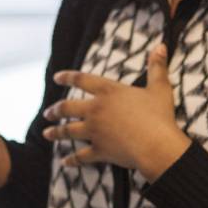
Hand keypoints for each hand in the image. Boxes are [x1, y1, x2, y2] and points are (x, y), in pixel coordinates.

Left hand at [41, 44, 190, 179]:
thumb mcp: (160, 88)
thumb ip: (157, 67)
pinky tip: (64, 162)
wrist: (156, 145)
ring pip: (68, 131)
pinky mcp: (99, 150)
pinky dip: (72, 160)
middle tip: (47, 113)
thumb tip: (161, 46)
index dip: (68, 77)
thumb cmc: (159, 116)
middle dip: (55, 110)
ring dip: (56, 133)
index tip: (57, 77)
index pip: (82, 80)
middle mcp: (96, 110)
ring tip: (46, 134)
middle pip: (68, 107)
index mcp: (108, 91)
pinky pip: (81, 156)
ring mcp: (95, 131)